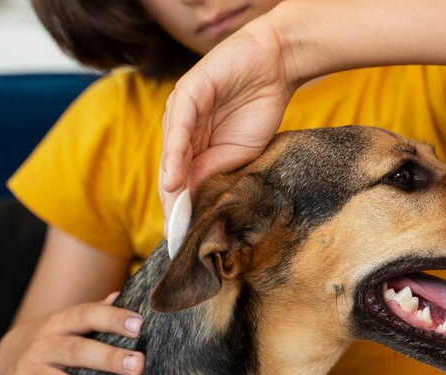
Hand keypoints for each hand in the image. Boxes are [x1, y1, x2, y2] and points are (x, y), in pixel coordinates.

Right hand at [0, 292, 144, 374]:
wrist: (4, 356)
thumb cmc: (54, 339)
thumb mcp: (71, 321)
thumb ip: (97, 310)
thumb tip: (121, 294)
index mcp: (61, 323)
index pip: (88, 315)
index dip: (112, 319)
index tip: (139, 325)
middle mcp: (42, 346)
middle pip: (75, 350)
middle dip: (107, 358)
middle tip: (137, 366)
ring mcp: (27, 371)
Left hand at [159, 18, 297, 233]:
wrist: (275, 66)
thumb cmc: (260, 106)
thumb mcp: (239, 151)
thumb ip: (215, 171)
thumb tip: (194, 200)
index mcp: (194, 144)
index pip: (181, 181)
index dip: (180, 208)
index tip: (181, 238)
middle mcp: (182, 130)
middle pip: (170, 172)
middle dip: (171, 205)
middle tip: (173, 236)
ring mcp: (181, 111)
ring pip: (170, 155)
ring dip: (169, 189)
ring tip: (172, 218)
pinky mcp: (187, 95)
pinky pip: (178, 129)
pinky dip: (175, 157)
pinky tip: (174, 182)